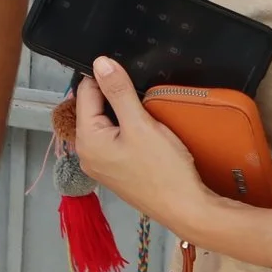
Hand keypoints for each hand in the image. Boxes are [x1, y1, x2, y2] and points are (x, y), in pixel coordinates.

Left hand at [73, 57, 216, 235]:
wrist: (186, 209)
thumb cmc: (164, 168)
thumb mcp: (141, 124)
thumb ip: (118, 92)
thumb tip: (100, 62)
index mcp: (86, 139)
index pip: (84, 94)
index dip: (103, 78)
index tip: (124, 69)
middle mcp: (86, 153)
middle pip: (93, 110)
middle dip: (112, 96)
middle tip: (138, 89)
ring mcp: (100, 165)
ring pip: (104, 125)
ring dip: (120, 113)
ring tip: (143, 106)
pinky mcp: (116, 171)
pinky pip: (114, 140)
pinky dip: (125, 129)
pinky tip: (143, 128)